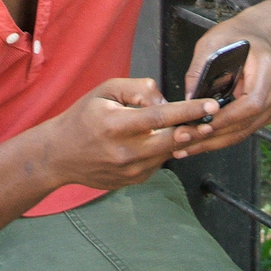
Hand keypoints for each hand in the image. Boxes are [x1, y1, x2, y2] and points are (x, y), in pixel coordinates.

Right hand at [46, 77, 220, 188]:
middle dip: (194, 129)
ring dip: (179, 140)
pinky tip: (154, 140)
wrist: (59, 155)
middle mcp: (125, 152)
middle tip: (210, 119)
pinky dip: (162, 150)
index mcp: (117, 125)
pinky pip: (157, 163)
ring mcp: (130, 171)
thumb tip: (165, 102)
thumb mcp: (105, 90)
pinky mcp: (133, 181)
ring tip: (183, 126)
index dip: (189, 111)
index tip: (211, 105)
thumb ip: (138, 89)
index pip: (161, 117)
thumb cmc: (83, 116)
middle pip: (172, 141)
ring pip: (167, 153)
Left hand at [172, 20, 270, 157]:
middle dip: (214, 135)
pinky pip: (246, 128)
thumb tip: (188, 98)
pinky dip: (224, 136)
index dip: (227, 118)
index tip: (202, 125)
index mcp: (268, 67)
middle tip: (184, 140)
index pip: (251, 102)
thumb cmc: (236, 35)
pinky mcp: (268, 110)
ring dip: (216, 141)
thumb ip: (200, 68)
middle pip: (248, 122)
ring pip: (246, 130)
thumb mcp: (213, 41)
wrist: (258, 34)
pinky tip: (201, 141)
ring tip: (187, 147)